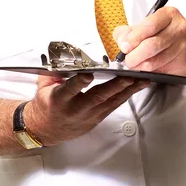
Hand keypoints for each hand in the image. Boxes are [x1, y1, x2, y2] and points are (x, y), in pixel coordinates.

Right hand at [24, 73, 149, 146]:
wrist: (45, 129)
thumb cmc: (45, 104)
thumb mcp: (43, 85)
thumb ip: (53, 71)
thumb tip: (64, 56)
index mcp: (58, 99)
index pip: (69, 90)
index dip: (79, 83)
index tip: (88, 74)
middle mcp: (75, 109)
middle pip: (97, 97)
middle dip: (115, 86)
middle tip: (130, 77)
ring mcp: (87, 116)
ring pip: (110, 103)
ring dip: (127, 91)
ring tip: (142, 81)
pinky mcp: (96, 120)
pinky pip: (112, 107)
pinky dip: (125, 96)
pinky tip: (135, 88)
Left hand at [113, 7, 185, 75]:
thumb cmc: (165, 35)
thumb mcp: (146, 27)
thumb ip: (129, 31)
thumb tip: (121, 41)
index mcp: (168, 14)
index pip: (149, 26)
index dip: (134, 38)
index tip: (124, 47)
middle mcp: (178, 28)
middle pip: (152, 44)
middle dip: (135, 55)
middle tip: (127, 60)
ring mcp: (183, 45)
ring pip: (156, 60)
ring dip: (140, 65)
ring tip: (134, 64)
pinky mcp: (184, 62)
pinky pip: (162, 69)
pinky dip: (150, 71)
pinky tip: (145, 68)